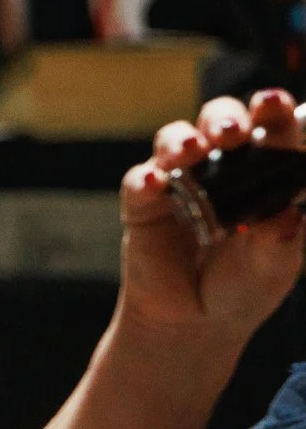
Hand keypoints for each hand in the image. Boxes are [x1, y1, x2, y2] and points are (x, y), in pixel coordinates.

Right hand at [118, 93, 305, 342]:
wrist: (194, 323)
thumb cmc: (243, 286)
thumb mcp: (275, 268)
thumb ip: (282, 240)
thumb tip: (288, 213)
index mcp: (265, 173)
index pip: (274, 131)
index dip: (277, 113)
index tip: (278, 106)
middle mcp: (222, 166)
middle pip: (220, 120)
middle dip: (227, 117)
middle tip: (234, 130)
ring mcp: (179, 181)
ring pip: (175, 139)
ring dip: (182, 138)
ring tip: (191, 148)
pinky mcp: (143, 203)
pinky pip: (139, 181)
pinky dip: (146, 178)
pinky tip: (155, 182)